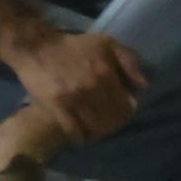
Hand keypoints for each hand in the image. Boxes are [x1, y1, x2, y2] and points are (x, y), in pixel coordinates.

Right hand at [6, 20, 146, 142]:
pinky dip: (80, 136)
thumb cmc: (74, 45)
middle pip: (112, 121)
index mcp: (106, 74)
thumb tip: (144, 87)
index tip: (123, 111)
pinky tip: (81, 135)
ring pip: (94, 128)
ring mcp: (72, 100)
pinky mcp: (55, 107)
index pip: (126, 108)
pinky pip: (73, 130)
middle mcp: (92, 89)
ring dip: (98, 133)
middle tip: (109, 122)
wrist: (36, 47)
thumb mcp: (107, 44)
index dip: (128, 113)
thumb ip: (129, 62)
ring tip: (96, 130)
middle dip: (114, 125)